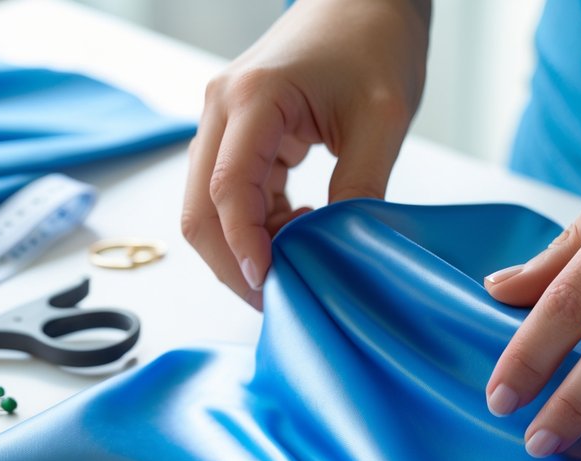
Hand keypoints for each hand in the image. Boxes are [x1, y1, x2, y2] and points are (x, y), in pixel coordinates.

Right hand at [181, 0, 429, 308]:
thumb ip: (359, 188)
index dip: (244, 247)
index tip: (271, 286)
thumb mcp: (381, 121)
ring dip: (245, 245)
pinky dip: (258, 224)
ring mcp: (224, 120)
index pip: (227, 190)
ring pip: (208, 206)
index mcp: (252, 98)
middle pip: (199, 208)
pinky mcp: (238, 131)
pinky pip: (231, 193)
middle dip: (231, 263)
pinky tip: (299, 229)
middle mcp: (222, 108)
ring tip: (299, 262)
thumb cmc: (375, 42)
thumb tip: (337, 253)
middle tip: (278, 298)